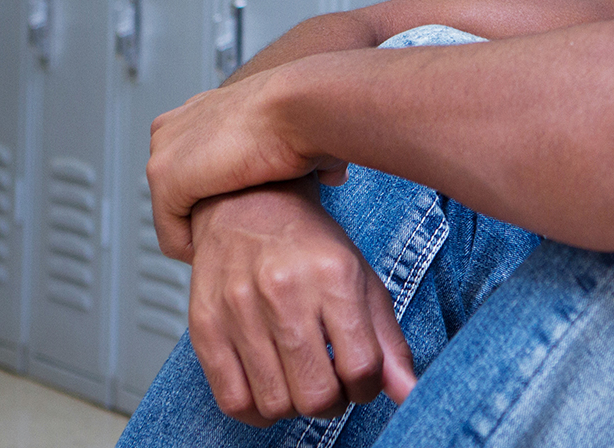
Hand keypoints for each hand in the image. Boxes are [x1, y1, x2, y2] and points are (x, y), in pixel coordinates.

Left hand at [148, 61, 344, 260]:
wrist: (298, 107)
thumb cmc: (307, 116)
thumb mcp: (301, 135)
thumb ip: (304, 157)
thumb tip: (332, 176)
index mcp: (205, 111)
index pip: (194, 162)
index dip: (218, 195)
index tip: (241, 218)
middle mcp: (177, 125)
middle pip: (177, 189)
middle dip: (203, 217)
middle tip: (234, 241)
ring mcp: (165, 149)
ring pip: (171, 213)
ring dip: (199, 236)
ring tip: (229, 254)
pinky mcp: (165, 177)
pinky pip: (170, 233)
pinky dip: (192, 251)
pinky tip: (219, 259)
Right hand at [187, 178, 416, 425]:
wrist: (247, 204)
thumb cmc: (309, 245)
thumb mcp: (361, 279)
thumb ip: (388, 340)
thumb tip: (409, 393)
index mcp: (333, 275)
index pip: (361, 367)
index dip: (367, 387)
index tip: (361, 378)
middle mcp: (284, 291)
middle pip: (317, 395)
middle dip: (333, 403)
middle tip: (331, 384)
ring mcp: (239, 310)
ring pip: (276, 405)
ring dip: (295, 407)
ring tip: (299, 381)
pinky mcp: (204, 326)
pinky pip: (233, 401)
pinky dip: (257, 411)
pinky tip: (270, 386)